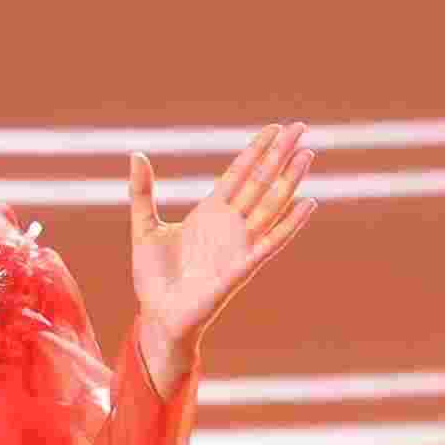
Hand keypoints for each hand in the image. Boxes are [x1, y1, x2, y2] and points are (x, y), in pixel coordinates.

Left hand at [125, 121, 316, 394]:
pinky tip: (307, 203)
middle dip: (279, 154)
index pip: (239, 173)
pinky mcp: (243, 267)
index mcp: (210, 212)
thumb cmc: (154, 278)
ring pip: (270, 205)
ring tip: (307, 154)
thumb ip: (142, 193)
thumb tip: (136, 155)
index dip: (256, 150)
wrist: (158, 317)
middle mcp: (230, 224)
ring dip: (289, 181)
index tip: (274, 128)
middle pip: (260, 181)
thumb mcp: (144, 227)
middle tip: (301, 127)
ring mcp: (239, 244)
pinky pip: (272, 241)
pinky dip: (290, 223)